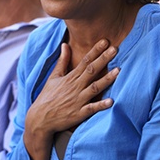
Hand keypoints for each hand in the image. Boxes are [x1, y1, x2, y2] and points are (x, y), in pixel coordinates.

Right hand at [24, 39, 118, 159]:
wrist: (41, 118)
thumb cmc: (48, 96)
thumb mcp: (54, 76)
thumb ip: (62, 61)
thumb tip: (65, 44)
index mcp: (70, 77)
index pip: (85, 61)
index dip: (95, 50)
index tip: (105, 41)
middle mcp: (76, 87)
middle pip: (92, 70)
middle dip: (104, 59)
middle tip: (115, 49)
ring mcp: (78, 100)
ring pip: (95, 88)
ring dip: (106, 79)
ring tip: (118, 71)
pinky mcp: (79, 114)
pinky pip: (92, 109)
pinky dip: (101, 105)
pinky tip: (111, 101)